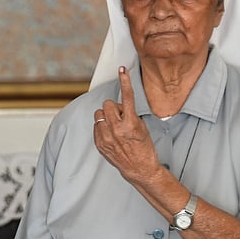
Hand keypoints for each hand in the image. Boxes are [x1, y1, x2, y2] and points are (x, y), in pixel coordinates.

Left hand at [93, 66, 158, 182]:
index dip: (125, 81)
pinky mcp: (99, 144)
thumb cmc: (144, 148)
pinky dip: (102, 127)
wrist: (139, 169)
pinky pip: (96, 126)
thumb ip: (130, 114)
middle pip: (107, 104)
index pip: (127, 97)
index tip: (122, 69)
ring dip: (106, 117)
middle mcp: (116, 130)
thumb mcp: (142, 127)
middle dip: (113, 108)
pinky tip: (110, 135)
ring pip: (99, 115)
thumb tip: (120, 107)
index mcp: (130, 124)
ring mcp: (106, 137)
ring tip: (114, 126)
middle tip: (121, 117)